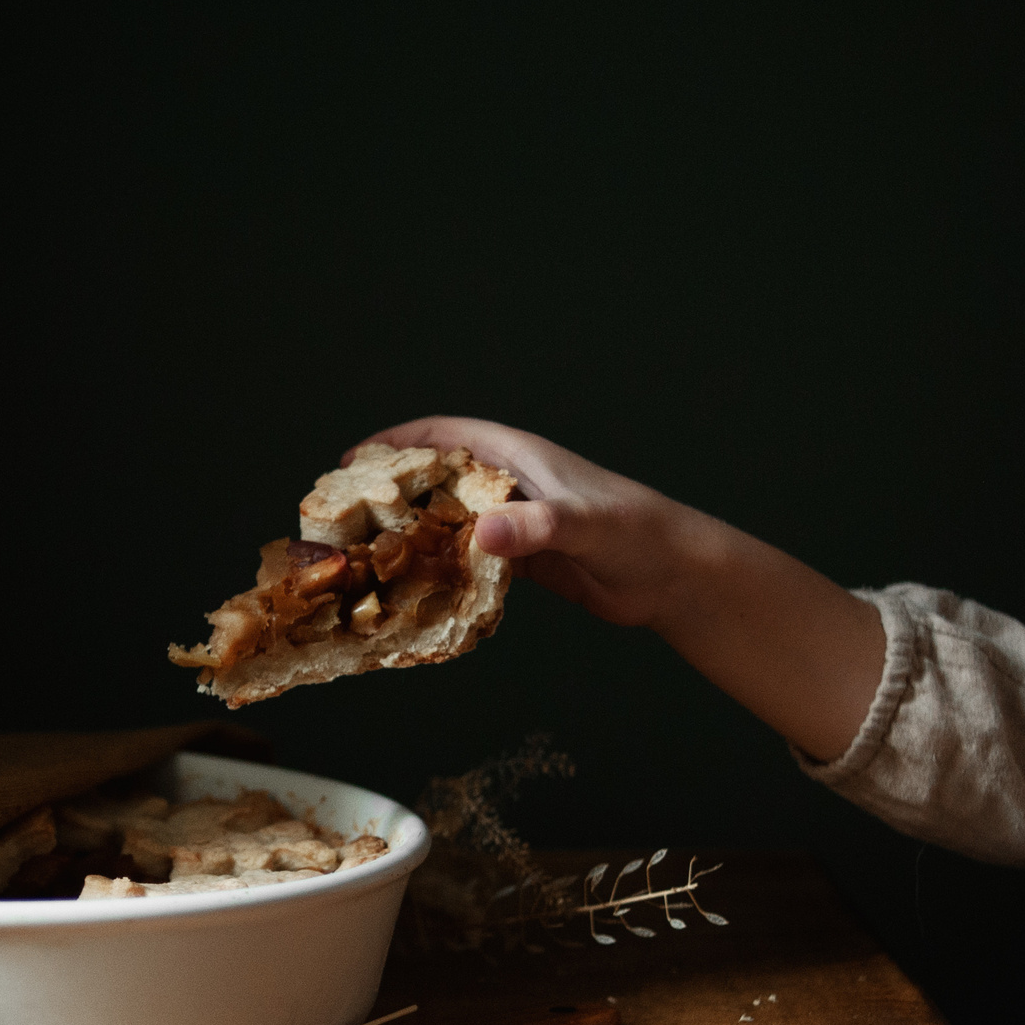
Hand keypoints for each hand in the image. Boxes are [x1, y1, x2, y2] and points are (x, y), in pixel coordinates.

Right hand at [355, 416, 884, 761]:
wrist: (677, 576)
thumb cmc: (640, 535)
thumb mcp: (584, 523)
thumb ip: (534, 526)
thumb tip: (482, 534)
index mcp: (520, 457)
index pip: (446, 436)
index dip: (398, 442)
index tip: (352, 461)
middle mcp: (514, 484)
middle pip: (440, 478)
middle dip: (394, 491)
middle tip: (347, 517)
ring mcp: (518, 522)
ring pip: (452, 520)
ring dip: (414, 534)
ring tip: (369, 556)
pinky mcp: (527, 559)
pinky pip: (471, 558)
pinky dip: (443, 568)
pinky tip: (417, 588)